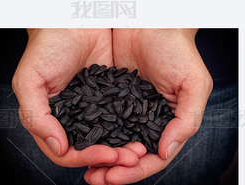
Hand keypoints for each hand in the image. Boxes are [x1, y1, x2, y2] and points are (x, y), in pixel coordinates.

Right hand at [12, 28, 128, 166]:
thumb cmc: (47, 47)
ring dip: (124, 147)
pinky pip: (121, 118)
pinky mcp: (110, 97)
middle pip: (91, 149)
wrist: (73, 22)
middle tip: (131, 158)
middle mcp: (73, 118)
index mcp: (52, 120)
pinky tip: (144, 133)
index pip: (66, 152)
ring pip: (108, 137)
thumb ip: (35, 115)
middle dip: (110, 156)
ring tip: (140, 150)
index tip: (107, 155)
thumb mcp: (30, 80)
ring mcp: (93, 109)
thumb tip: (57, 147)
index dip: (85, 158)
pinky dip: (132, 128)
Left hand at [85, 29, 212, 183]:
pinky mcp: (110, 96)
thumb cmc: (177, 50)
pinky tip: (79, 142)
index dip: (135, 170)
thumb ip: (186, 119)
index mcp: (168, 122)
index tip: (113, 177)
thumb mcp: (193, 84)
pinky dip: (92, 134)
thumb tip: (166, 151)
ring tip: (84, 168)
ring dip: (99, 156)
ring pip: (112, 140)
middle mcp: (145, 119)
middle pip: (129, 153)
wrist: (151, 23)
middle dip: (113, 168)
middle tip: (94, 178)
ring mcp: (126, 109)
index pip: (153, 157)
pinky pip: (100, 120)